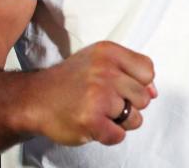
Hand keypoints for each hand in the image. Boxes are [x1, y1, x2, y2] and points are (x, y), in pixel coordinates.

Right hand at [24, 41, 156, 145]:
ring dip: (120, 121)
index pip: (148, 71)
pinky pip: (119, 135)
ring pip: (134, 118)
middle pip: (144, 97)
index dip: (139, 83)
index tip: (120, 86)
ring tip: (99, 113)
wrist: (34, 99)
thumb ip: (131, 71)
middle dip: (129, 104)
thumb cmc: (71, 80)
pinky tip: (93, 124)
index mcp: (109, 52)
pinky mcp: (91, 120)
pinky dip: (109, 135)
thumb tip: (155, 92)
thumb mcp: (100, 62)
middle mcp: (105, 71)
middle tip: (105, 102)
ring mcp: (98, 96)